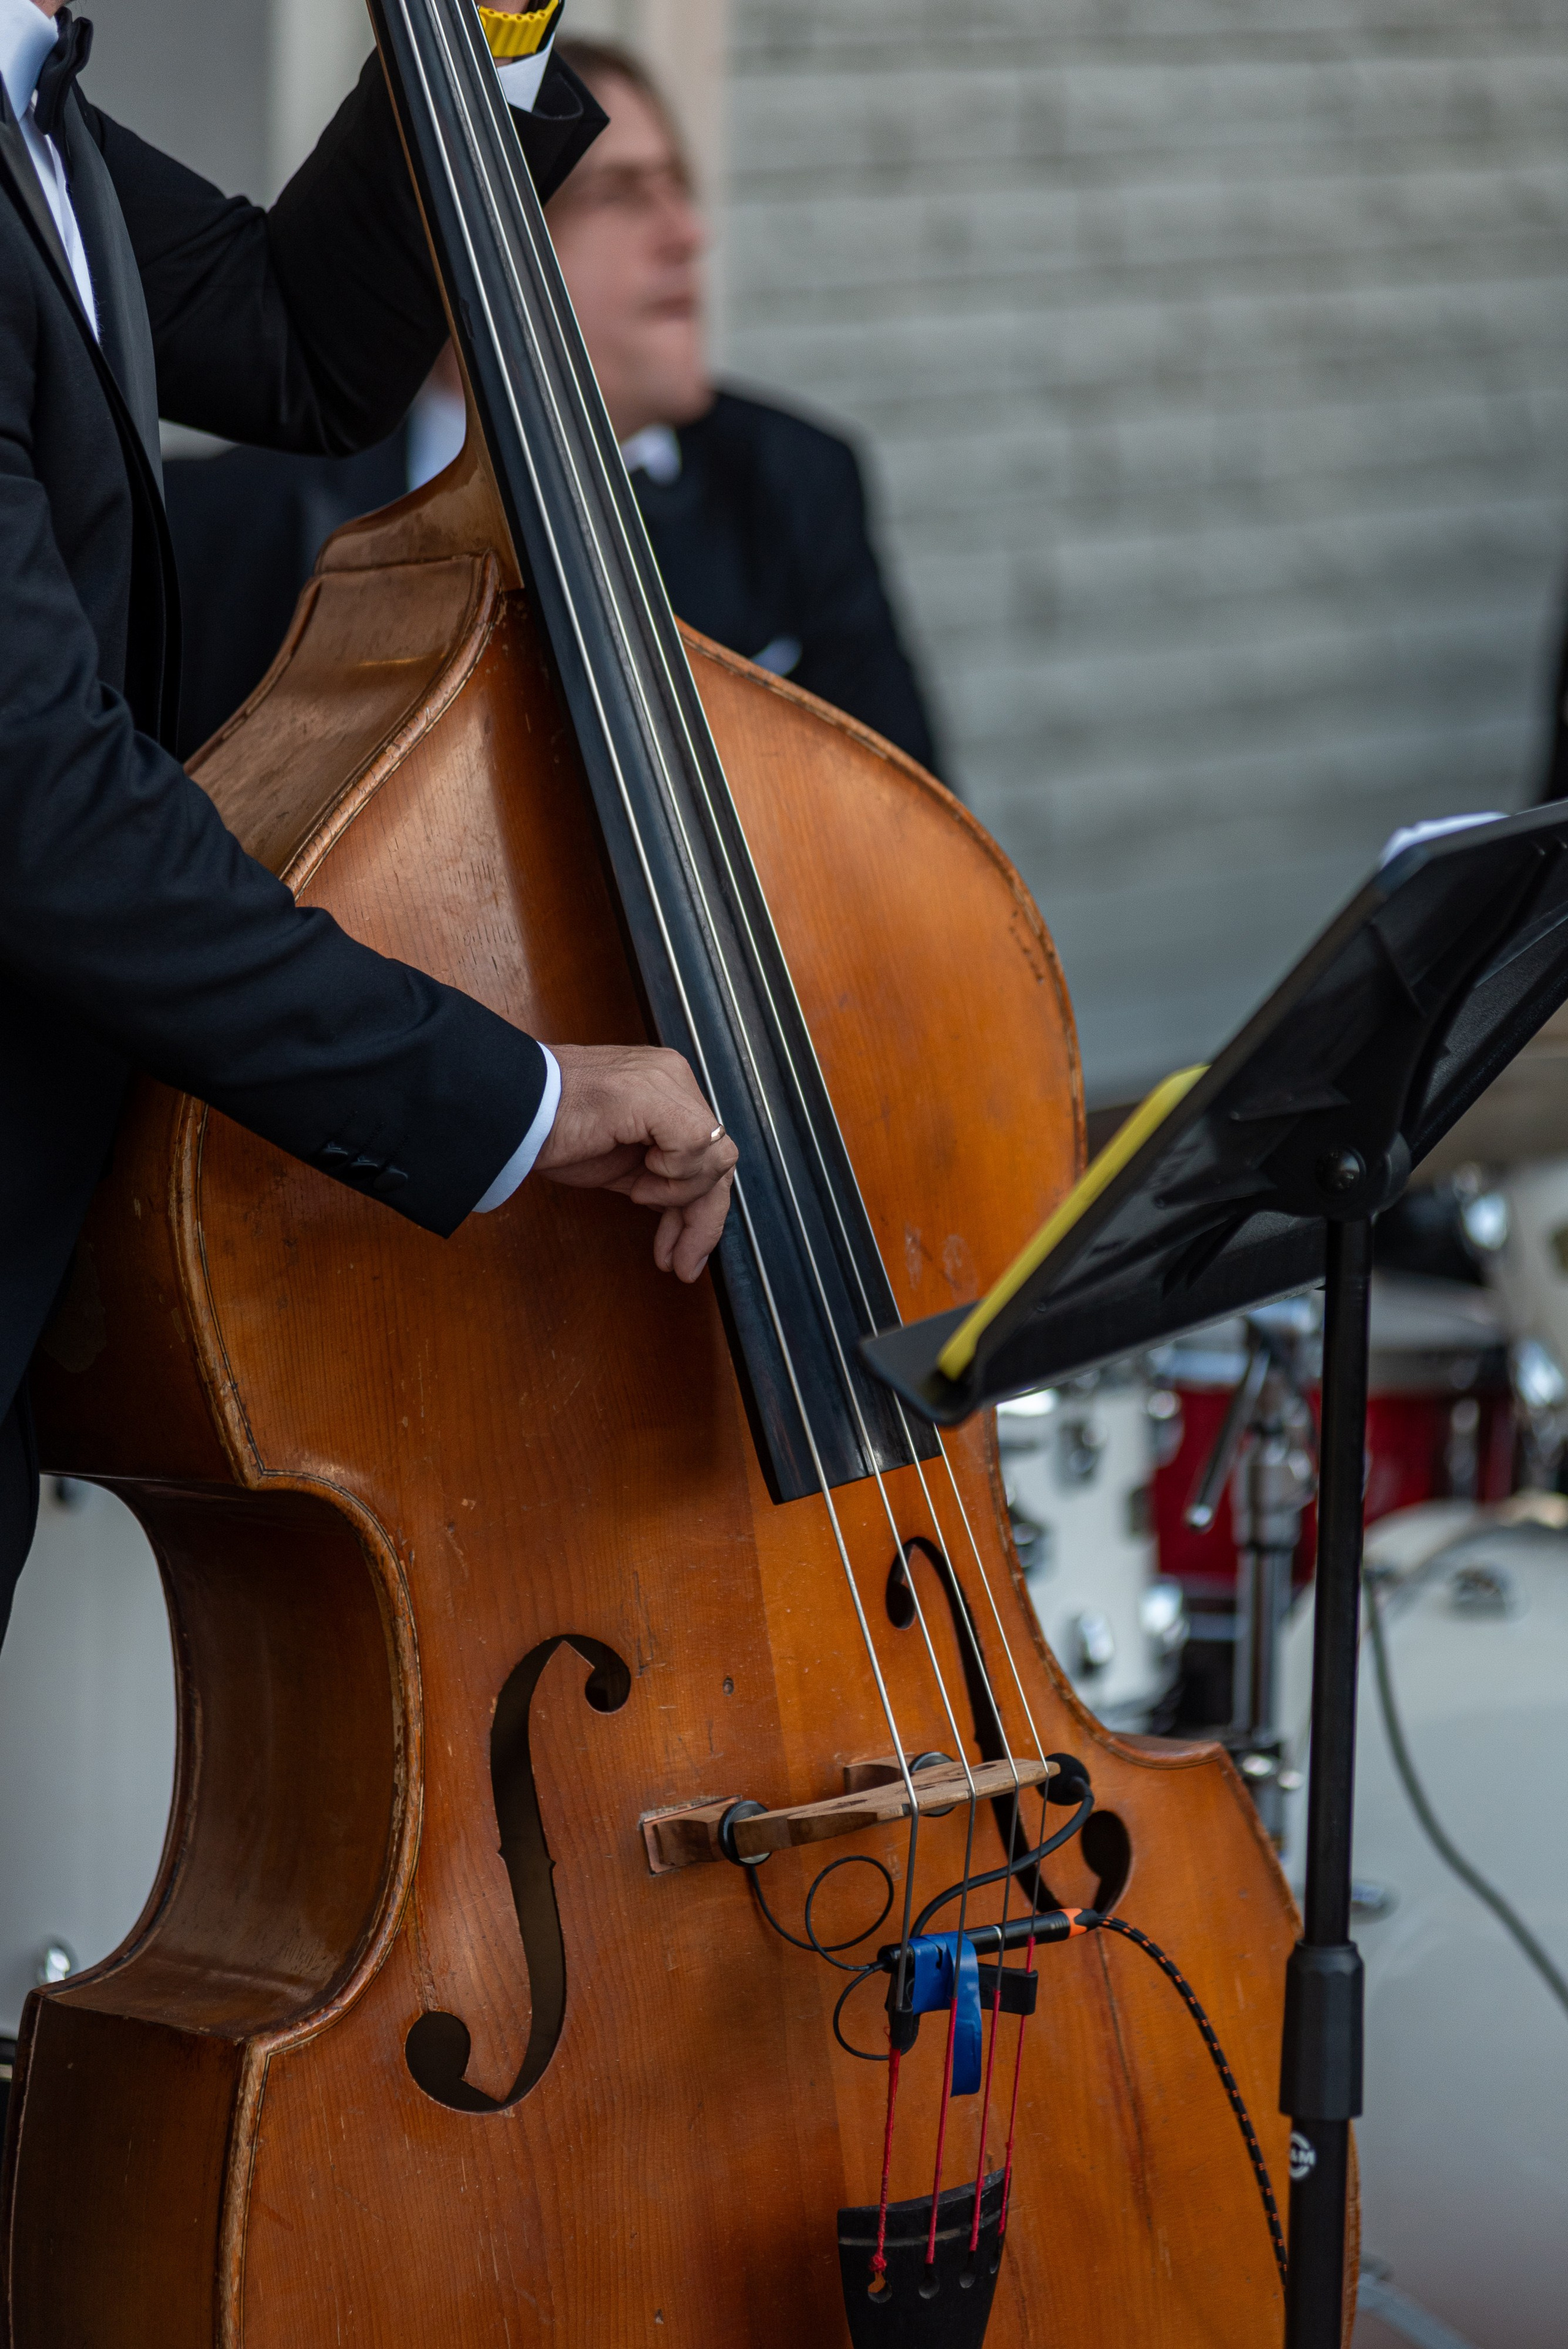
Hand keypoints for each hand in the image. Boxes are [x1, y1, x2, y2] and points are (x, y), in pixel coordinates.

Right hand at [536, 1042, 737, 1281]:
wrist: (507, 1112)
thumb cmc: (548, 1132)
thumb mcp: (618, 1162)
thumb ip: (657, 1176)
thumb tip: (692, 1216)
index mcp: (664, 1088)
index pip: (707, 1154)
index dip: (698, 1209)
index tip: (677, 1251)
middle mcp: (672, 1079)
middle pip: (719, 1161)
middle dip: (702, 1221)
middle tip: (683, 1264)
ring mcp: (666, 1083)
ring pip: (717, 1159)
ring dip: (680, 1197)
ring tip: (640, 1198)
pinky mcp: (655, 1095)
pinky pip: (697, 1148)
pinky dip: (673, 1177)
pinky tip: (639, 1182)